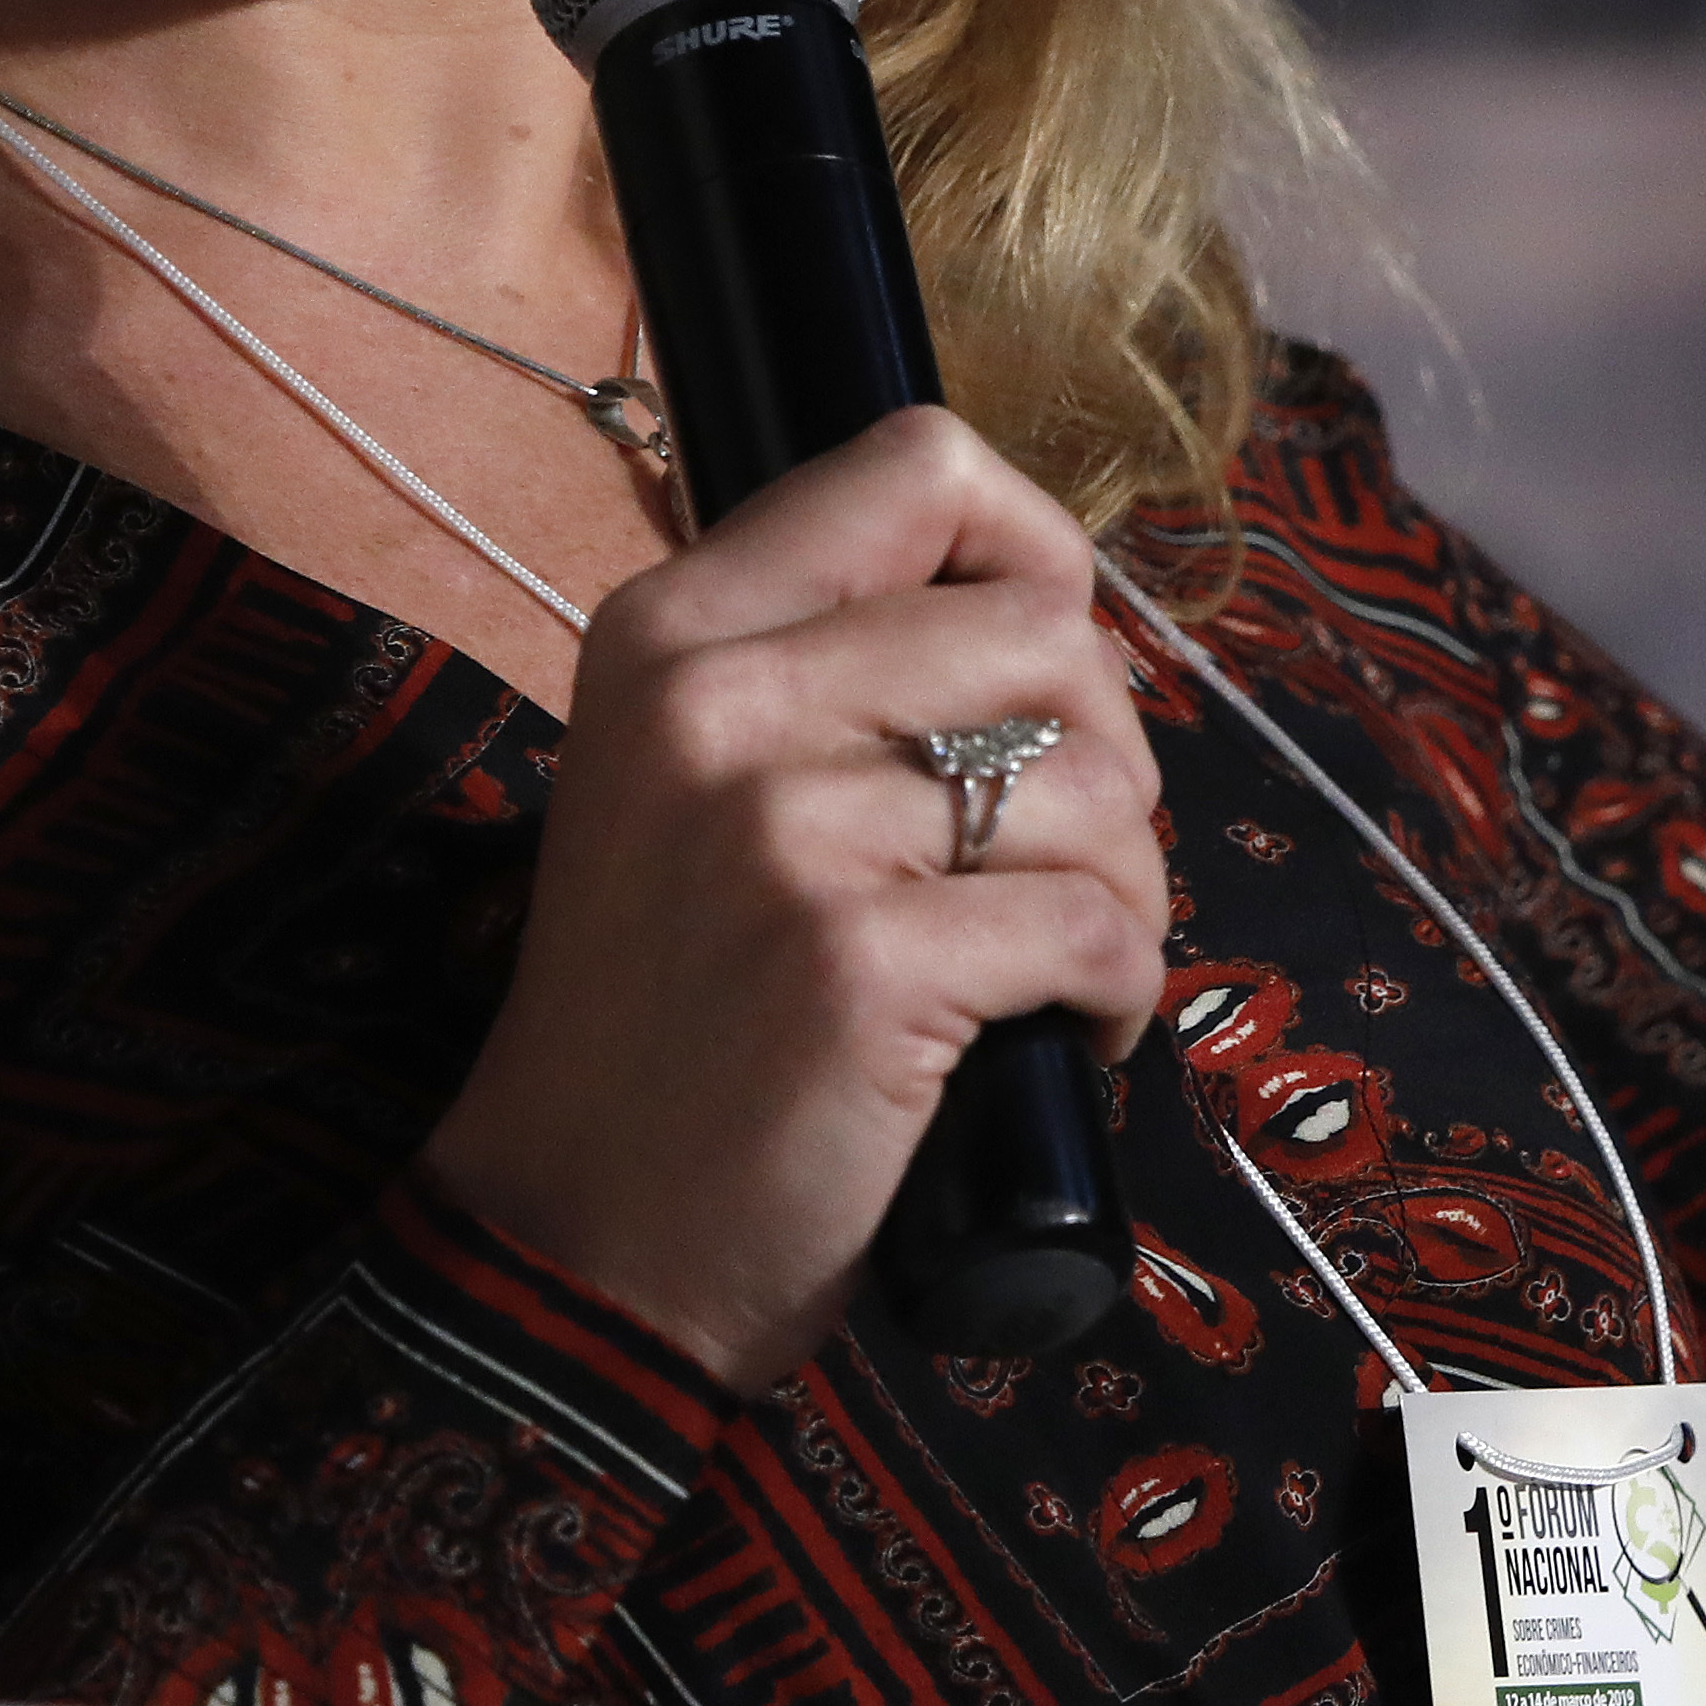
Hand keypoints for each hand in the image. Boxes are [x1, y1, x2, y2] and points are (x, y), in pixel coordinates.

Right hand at [418, 409, 1166, 1391]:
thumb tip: (1054, 612)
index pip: (919, 463)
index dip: (1033, 555)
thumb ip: (834, 669)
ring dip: (1127, 892)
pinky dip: (1119, 994)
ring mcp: (784, 830)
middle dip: (1107, 757)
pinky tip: (1062, 1040)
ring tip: (1057, 972)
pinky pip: (1096, 926)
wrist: (578, 1242)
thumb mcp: (697, 783)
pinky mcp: (860, 963)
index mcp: (675, 627)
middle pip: (1046, 631)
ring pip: (1095, 785)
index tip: (1037, 679)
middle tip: (1060, 868)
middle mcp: (719, 698)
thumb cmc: (673, 1014)